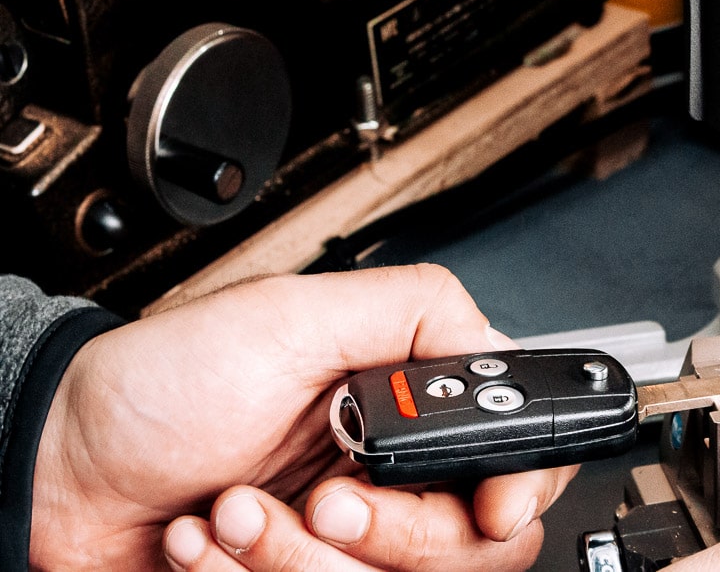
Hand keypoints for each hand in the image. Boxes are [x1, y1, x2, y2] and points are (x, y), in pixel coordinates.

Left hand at [30, 264, 577, 569]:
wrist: (66, 469)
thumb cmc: (161, 388)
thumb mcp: (287, 317)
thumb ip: (410, 311)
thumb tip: (495, 349)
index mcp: (404, 406)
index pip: (512, 460)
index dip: (516, 489)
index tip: (485, 506)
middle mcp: (389, 477)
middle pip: (470, 546)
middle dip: (392, 532)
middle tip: (327, 497)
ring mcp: (347, 540)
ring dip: (297, 556)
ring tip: (236, 508)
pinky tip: (211, 537)